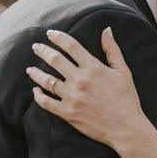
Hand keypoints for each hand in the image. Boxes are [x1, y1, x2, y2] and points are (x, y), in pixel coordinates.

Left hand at [27, 27, 151, 148]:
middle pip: (55, 60)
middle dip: (43, 51)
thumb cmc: (127, 99)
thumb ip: (112, 50)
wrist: (125, 128)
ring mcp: (72, 97)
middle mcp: (80, 81)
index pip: (71, 46)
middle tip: (36, 47)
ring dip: (36, 73)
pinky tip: (35, 91)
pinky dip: (38, 96)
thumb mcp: (123, 71)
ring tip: (30, 69)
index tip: (50, 33)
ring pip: (47, 81)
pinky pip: (46, 103)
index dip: (58, 37)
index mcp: (94, 68)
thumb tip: (106, 30)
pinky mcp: (68, 113)